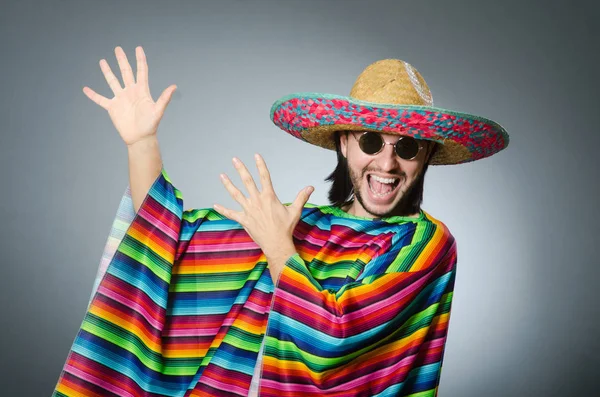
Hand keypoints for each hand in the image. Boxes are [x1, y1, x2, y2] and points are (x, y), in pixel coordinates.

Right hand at [82, 46, 176, 146]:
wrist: (140, 138)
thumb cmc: (150, 125)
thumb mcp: (158, 110)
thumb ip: (164, 98)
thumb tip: (174, 86)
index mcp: (142, 91)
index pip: (141, 71)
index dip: (140, 60)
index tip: (138, 48)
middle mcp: (131, 92)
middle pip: (126, 72)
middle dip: (122, 60)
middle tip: (118, 49)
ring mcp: (121, 99)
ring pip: (112, 81)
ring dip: (107, 72)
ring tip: (102, 61)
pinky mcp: (112, 107)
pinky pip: (100, 99)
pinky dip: (93, 95)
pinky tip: (85, 89)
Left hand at [213, 154, 313, 268]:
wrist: (277, 243)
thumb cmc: (286, 228)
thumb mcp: (295, 211)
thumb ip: (301, 197)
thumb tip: (310, 187)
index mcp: (269, 197)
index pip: (265, 177)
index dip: (260, 165)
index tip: (256, 155)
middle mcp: (257, 201)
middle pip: (247, 181)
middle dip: (240, 169)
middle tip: (234, 160)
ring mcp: (249, 210)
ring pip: (236, 194)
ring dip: (228, 184)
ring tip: (222, 175)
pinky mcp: (244, 220)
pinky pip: (231, 214)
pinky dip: (223, 210)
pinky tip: (215, 205)